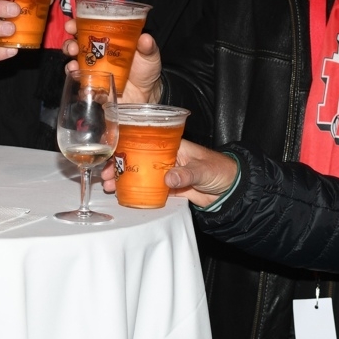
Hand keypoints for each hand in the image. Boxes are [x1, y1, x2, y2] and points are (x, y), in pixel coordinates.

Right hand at [63, 18, 161, 102]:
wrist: (145, 96)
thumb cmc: (145, 71)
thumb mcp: (149, 56)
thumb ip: (148, 47)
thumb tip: (145, 38)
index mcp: (108, 41)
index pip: (89, 29)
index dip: (77, 25)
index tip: (71, 25)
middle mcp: (97, 53)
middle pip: (76, 44)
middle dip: (69, 43)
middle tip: (72, 47)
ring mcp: (93, 70)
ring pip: (73, 61)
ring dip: (69, 62)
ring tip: (74, 64)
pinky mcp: (92, 85)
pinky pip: (78, 81)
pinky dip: (75, 79)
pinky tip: (78, 78)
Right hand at [99, 140, 237, 208]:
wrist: (232, 190)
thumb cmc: (220, 169)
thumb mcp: (202, 169)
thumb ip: (185, 174)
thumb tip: (167, 179)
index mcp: (172, 146)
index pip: (144, 143)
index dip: (126, 148)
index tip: (112, 157)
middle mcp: (166, 158)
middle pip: (137, 159)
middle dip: (120, 166)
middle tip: (106, 175)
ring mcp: (166, 173)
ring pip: (140, 175)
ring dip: (125, 180)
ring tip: (110, 187)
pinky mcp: (170, 189)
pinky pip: (150, 189)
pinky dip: (137, 192)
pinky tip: (125, 196)